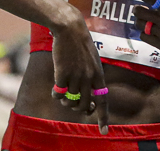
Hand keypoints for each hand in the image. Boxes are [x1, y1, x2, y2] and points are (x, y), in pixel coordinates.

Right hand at [49, 10, 109, 133]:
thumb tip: (87, 96)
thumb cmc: (80, 43)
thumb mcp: (92, 60)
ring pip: (71, 101)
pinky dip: (57, 94)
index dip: (103, 117)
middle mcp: (89, 78)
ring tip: (64, 92)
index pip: (103, 101)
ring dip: (66, 100)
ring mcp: (76, 76)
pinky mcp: (62, 73)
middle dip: (78, 108)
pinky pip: (59, 93)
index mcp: (99, 74)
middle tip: (73, 102)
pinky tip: (56, 87)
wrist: (70, 28)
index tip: (104, 132)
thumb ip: (91, 76)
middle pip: (84, 105)